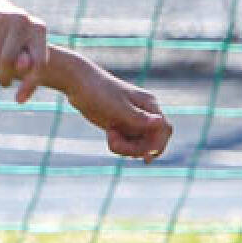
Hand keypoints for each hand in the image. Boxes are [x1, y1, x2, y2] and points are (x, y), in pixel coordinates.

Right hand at [0, 0, 47, 101]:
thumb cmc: (15, 39)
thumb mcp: (27, 50)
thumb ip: (28, 66)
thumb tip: (21, 89)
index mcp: (39, 29)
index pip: (38, 63)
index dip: (30, 84)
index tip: (19, 100)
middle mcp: (22, 20)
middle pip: (9, 61)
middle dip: (4, 78)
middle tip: (3, 82)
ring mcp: (1, 18)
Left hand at [51, 52, 171, 159]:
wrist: (78, 83)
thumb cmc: (98, 92)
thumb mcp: (118, 108)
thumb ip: (139, 118)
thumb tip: (160, 123)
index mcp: (149, 105)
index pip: (164, 129)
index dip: (158, 146)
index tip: (145, 158)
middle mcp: (145, 113)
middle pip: (151, 141)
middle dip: (135, 148)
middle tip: (114, 144)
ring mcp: (133, 120)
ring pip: (139, 144)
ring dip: (126, 147)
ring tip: (110, 137)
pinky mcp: (122, 125)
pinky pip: (128, 143)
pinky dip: (120, 144)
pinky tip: (109, 135)